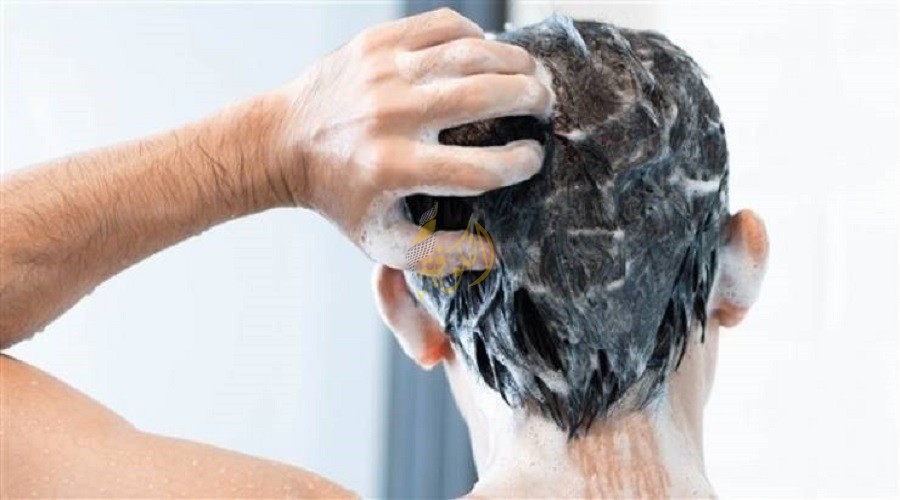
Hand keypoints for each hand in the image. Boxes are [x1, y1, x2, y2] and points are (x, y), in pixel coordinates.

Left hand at [268, 8, 551, 270]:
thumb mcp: (383, 240)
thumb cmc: (341, 197)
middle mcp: (392, 115)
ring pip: (471, 53)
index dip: (519, 164)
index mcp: (395, 168)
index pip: (480, 167)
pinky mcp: (377, 42)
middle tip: (546, 106)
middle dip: (530, 99)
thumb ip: (438, 255)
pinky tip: (489, 53)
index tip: (533, 159)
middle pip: (485, 97)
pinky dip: (476, 36)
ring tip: (535, 74)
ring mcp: (384, 71)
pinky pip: (444, 25)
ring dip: (515, 61)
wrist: (283, 142)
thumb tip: (492, 253)